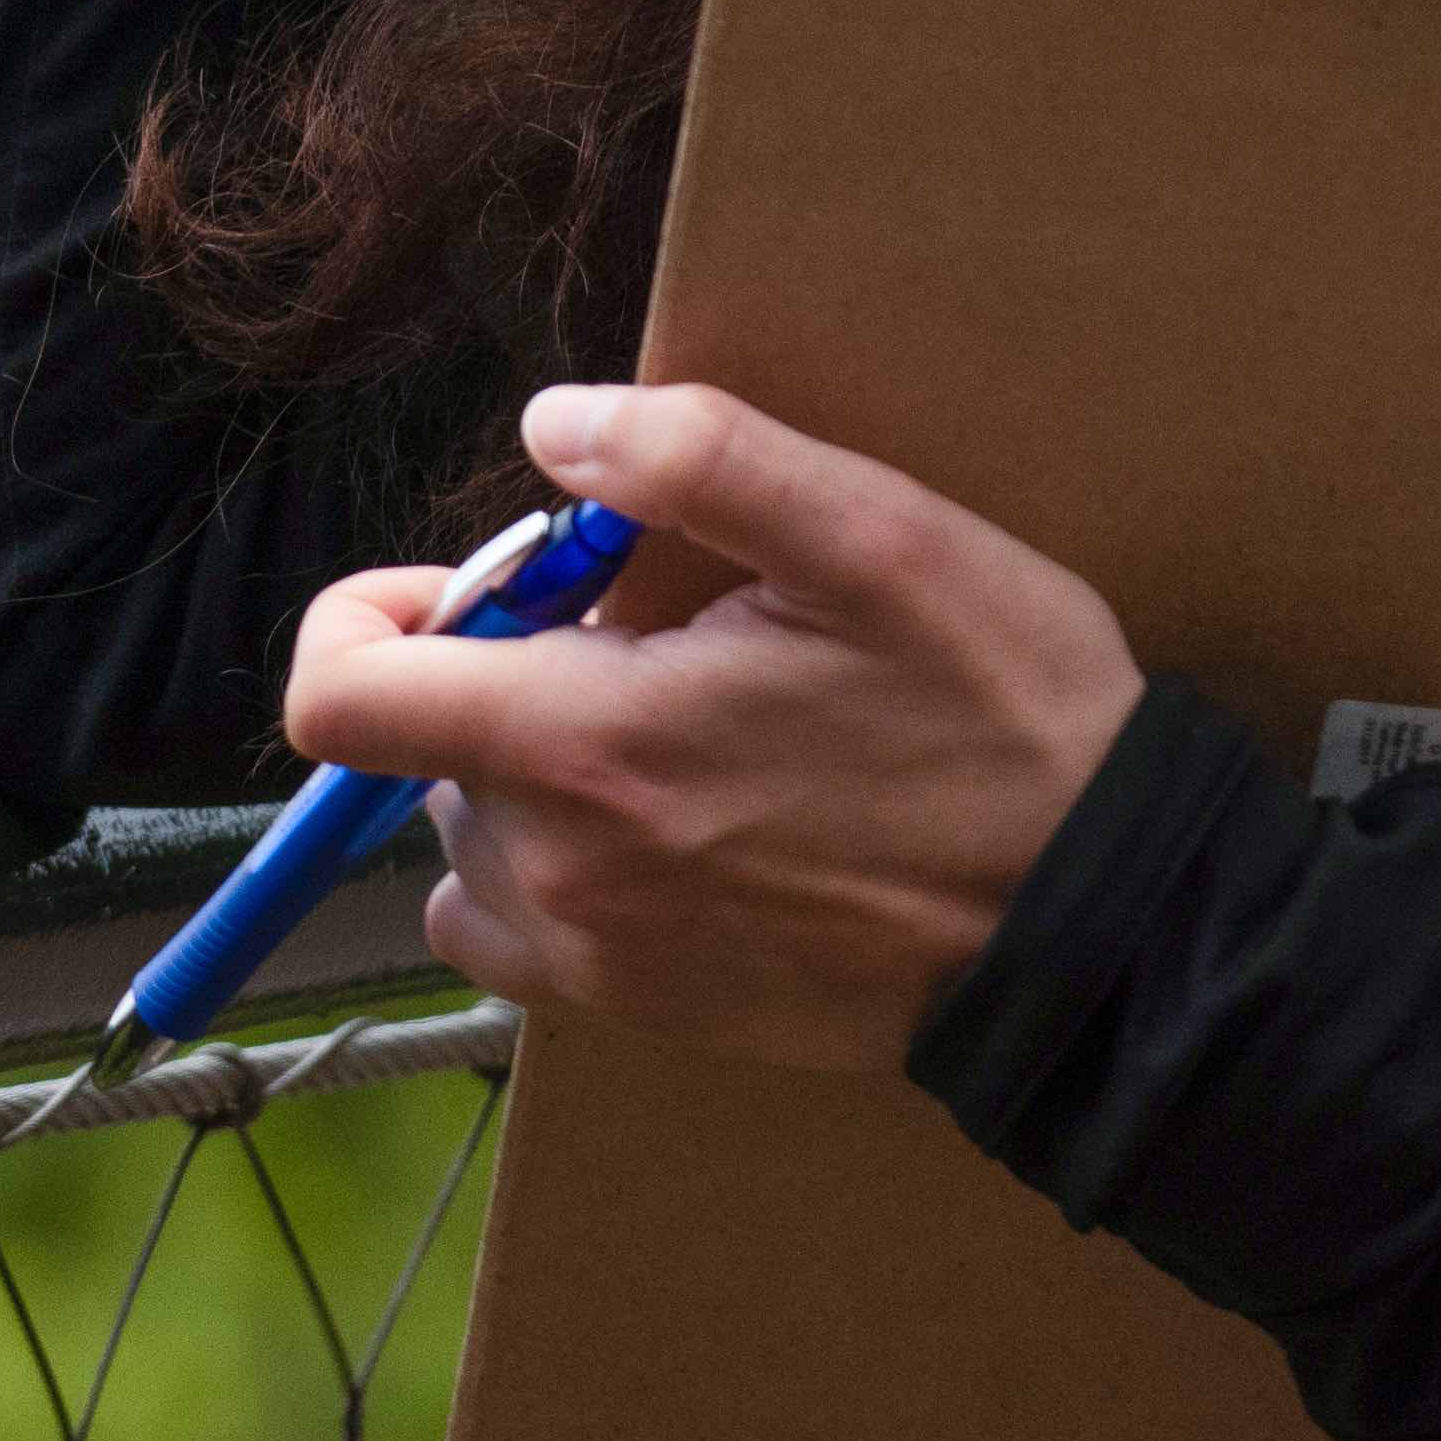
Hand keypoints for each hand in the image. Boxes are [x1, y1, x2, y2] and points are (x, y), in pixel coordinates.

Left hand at [277, 381, 1144, 1074]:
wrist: (1099, 934)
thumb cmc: (1000, 722)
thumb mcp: (875, 540)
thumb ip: (698, 458)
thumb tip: (553, 425)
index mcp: (589, 744)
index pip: (341, 701)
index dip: (363, 618)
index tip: (472, 587)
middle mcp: (564, 871)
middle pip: (426, 754)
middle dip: (507, 677)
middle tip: (657, 641)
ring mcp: (604, 961)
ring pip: (474, 845)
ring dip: (532, 778)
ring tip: (683, 735)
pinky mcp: (652, 1015)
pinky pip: (528, 934)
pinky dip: (563, 872)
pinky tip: (684, 826)